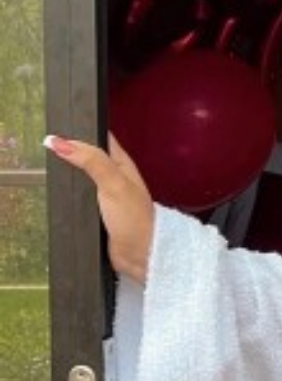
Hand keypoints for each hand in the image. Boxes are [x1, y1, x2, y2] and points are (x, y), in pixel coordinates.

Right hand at [44, 132, 155, 282]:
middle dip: (69, 153)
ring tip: (43, 167)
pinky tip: (56, 194)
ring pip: (81, 178)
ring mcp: (104, 196)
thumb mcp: (113, 183)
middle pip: (87, 158)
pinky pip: (79, 199)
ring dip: (68, 175)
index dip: (82, 131)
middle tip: (44, 147)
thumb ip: (90, 161)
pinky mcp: (96, 213)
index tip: (59, 125)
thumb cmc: (134, 218)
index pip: (100, 139)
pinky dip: (69, 195)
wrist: (140, 254)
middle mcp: (113, 177)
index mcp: (121, 164)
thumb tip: (60, 142)